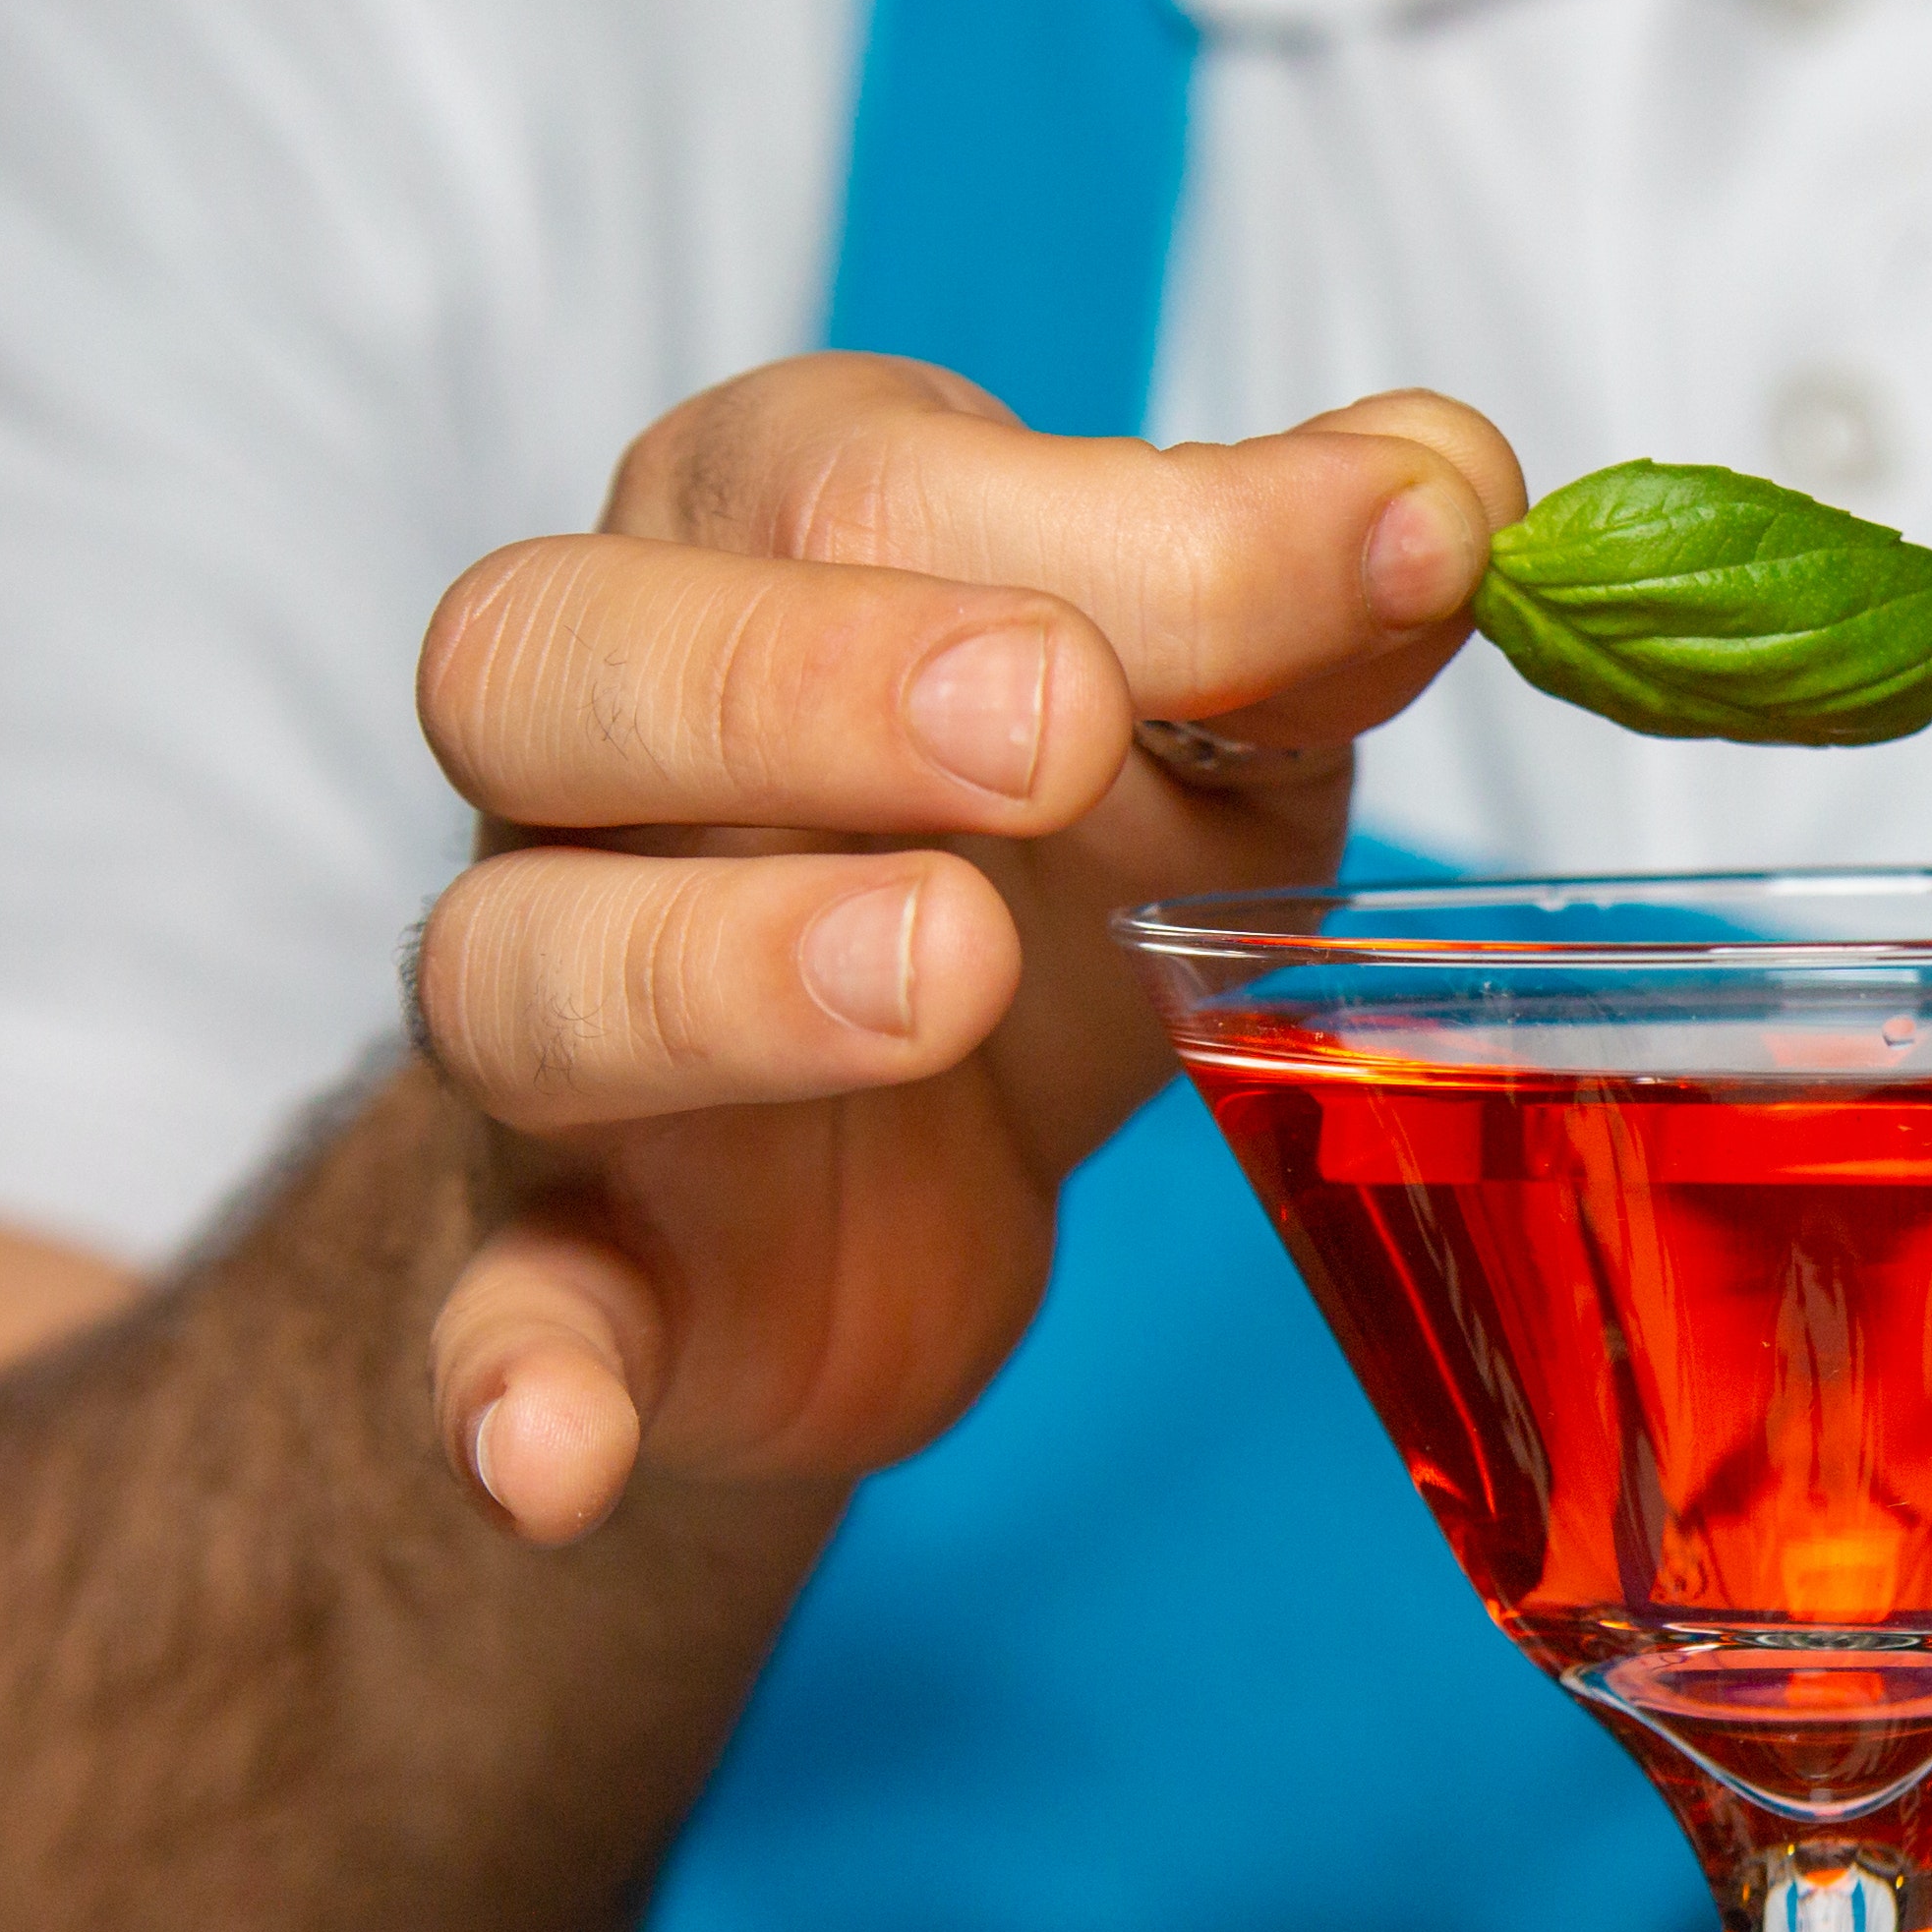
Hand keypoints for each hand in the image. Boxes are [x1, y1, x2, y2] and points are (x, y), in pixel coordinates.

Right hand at [405, 358, 1522, 1539]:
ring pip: (513, 963)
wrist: (897, 1167)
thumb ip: (1314, 603)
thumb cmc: (1037, 860)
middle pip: (557, 652)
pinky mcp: (577, 1261)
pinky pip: (481, 1316)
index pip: (861, 478)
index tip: (1390, 542)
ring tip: (949, 978)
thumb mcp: (1219, 723)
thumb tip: (1450, 480)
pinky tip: (545, 1454)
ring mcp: (559, 1006)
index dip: (1127, 515)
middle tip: (1056, 725)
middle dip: (807, 678)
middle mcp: (595, 752)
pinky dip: (502, 1383)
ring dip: (717, 970)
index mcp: (759, 541)